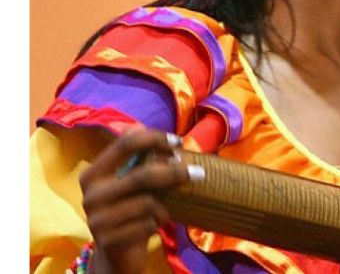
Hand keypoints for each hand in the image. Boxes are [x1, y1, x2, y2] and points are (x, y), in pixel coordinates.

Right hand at [78, 127, 202, 273]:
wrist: (115, 255)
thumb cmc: (128, 212)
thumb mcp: (130, 185)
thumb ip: (140, 162)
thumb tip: (158, 134)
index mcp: (93, 174)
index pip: (125, 144)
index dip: (155, 138)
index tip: (178, 142)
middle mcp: (90, 195)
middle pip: (142, 175)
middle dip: (176, 172)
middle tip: (199, 173)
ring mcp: (97, 220)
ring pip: (149, 203)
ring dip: (164, 208)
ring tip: (161, 213)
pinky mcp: (108, 241)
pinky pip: (148, 225)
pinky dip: (157, 225)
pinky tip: (150, 228)